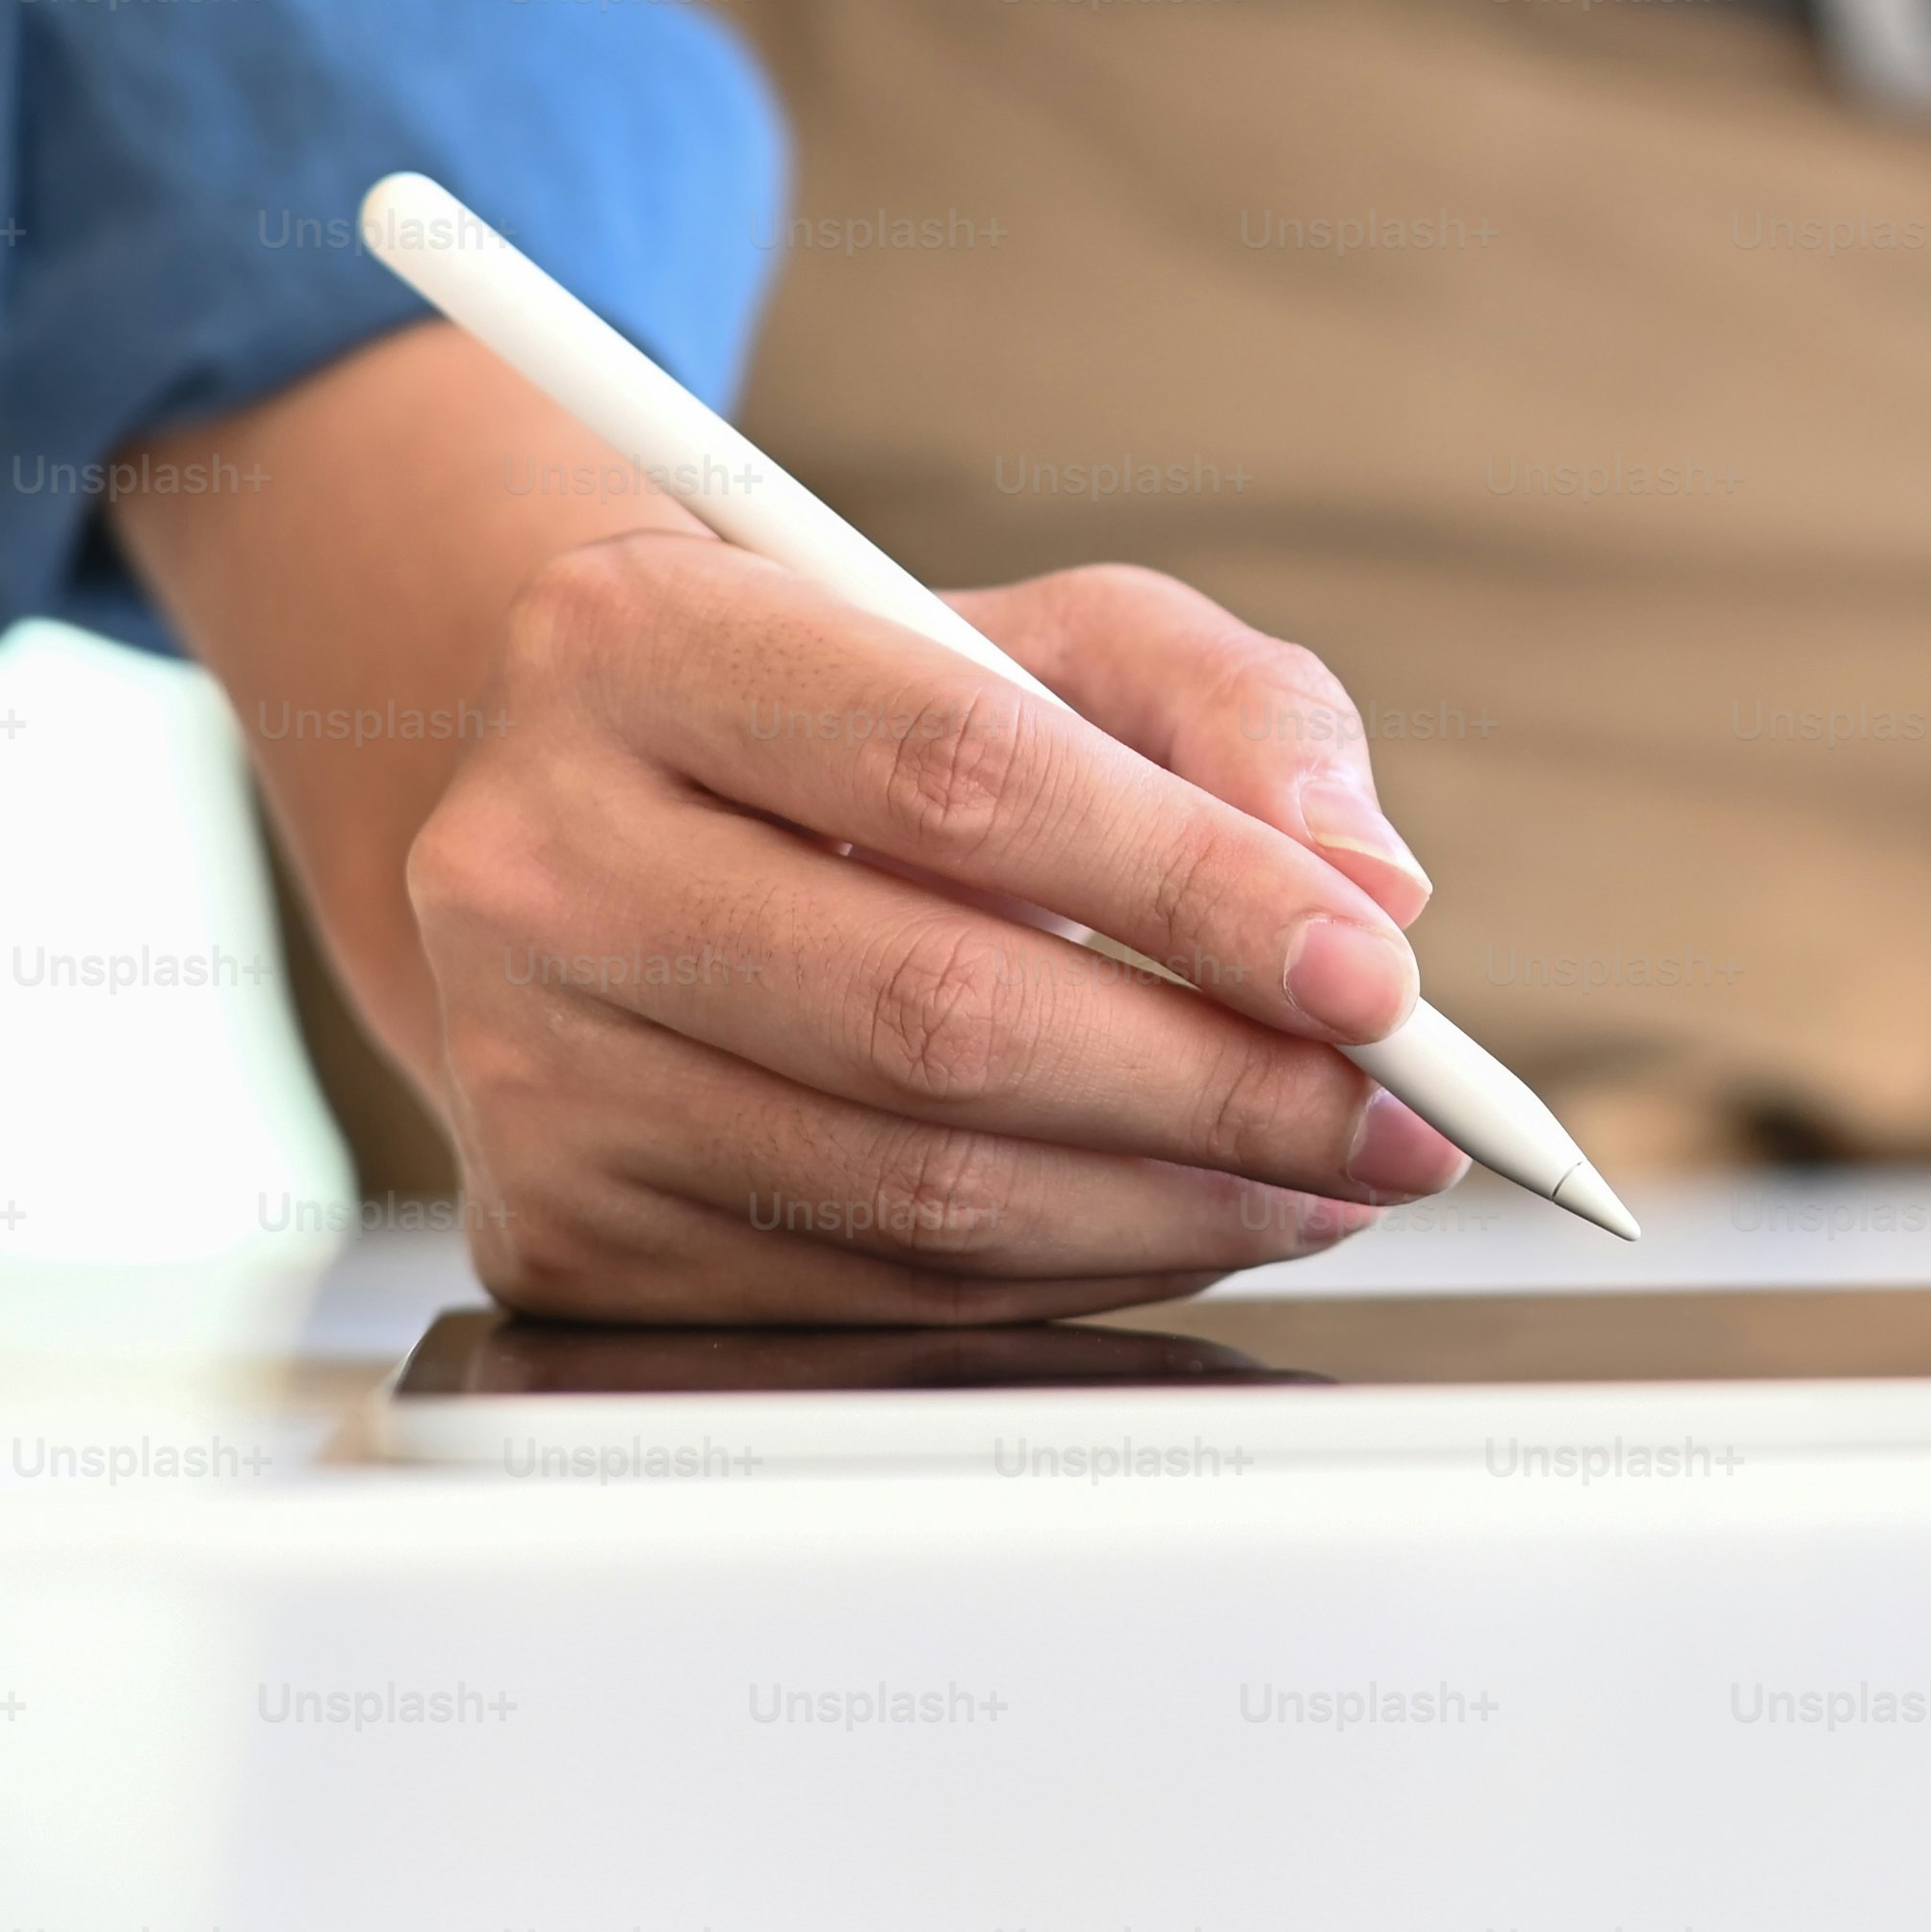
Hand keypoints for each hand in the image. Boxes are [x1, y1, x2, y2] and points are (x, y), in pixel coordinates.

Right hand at [116, 325, 1462, 1321]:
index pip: (959, 776)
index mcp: (641, 642)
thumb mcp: (1055, 638)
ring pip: (920, 1187)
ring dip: (1179, 1205)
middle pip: (939, 1014)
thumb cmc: (866, 716)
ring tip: (1330, 1172)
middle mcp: (536, 857)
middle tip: (1403, 1117)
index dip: (1196, 887)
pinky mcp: (559, 1231)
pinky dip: (1078, 1271)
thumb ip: (1242, 713)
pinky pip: (877, 1292)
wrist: (603, 820)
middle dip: (1224, 1087)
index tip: (1382, 973)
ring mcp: (527, 1065)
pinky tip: (1190, 1215)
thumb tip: (1373, 887)